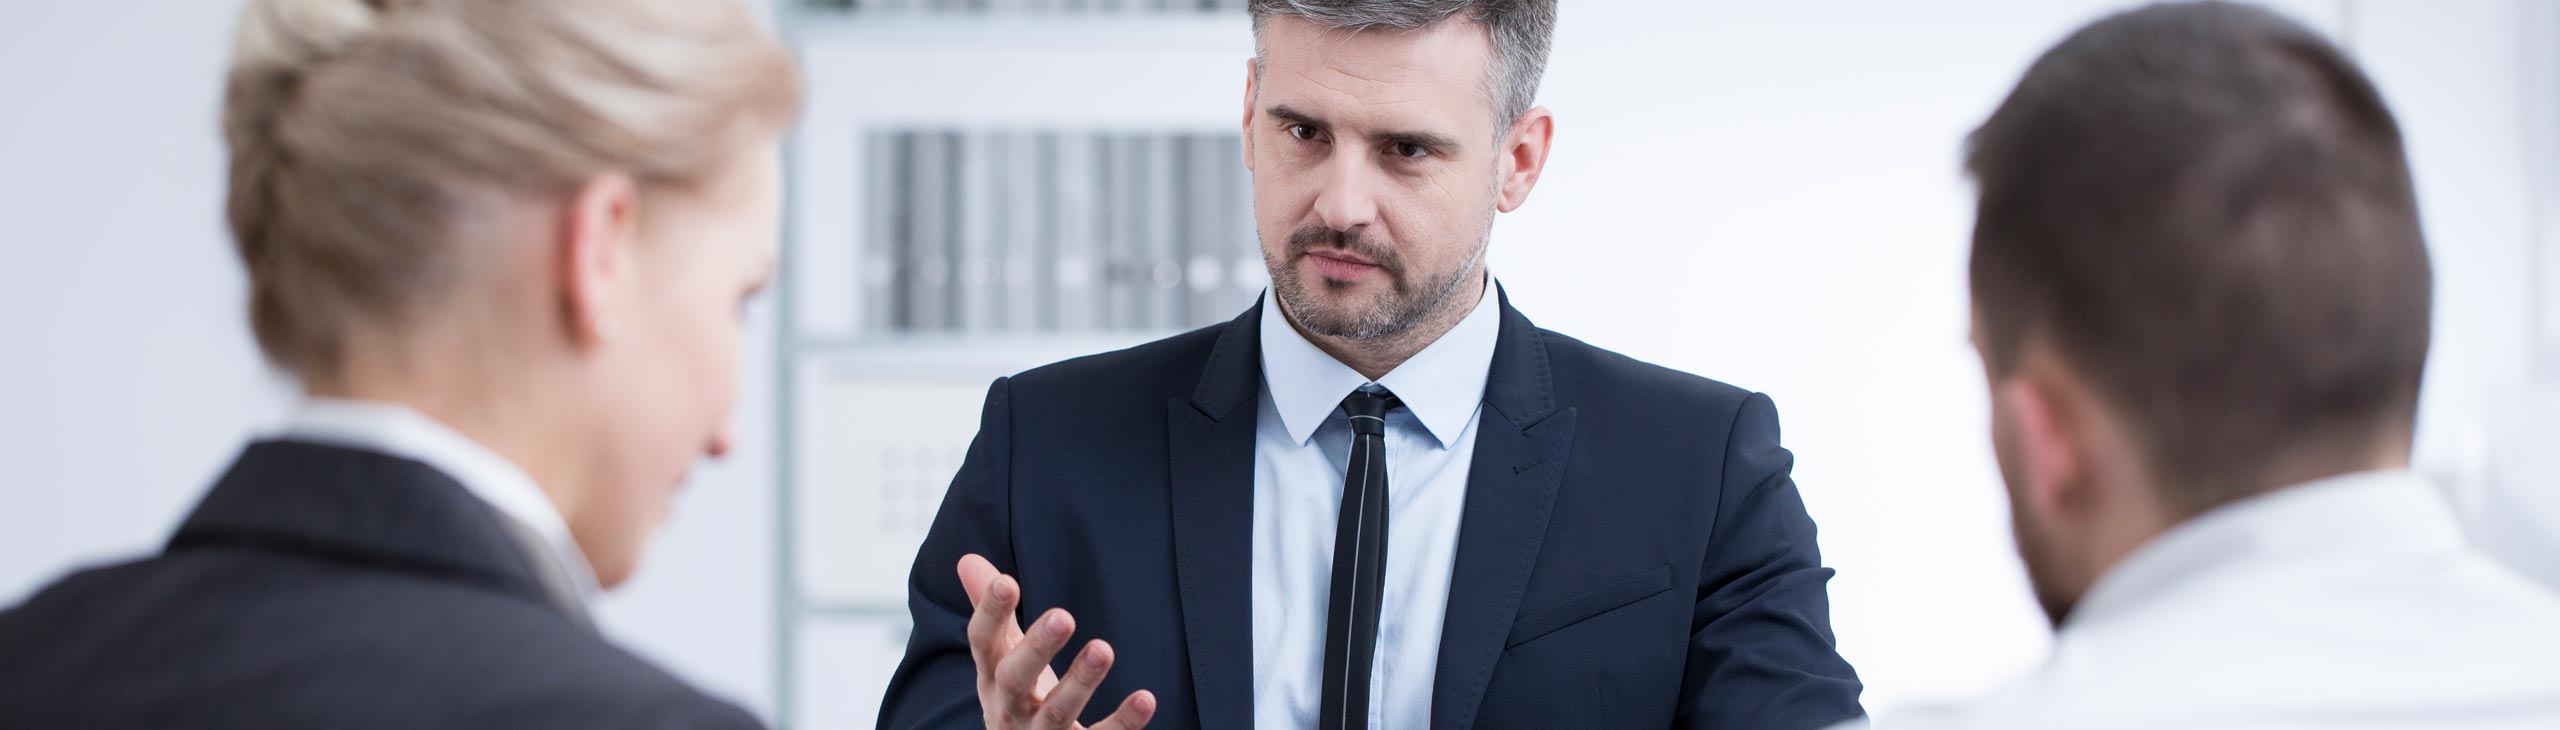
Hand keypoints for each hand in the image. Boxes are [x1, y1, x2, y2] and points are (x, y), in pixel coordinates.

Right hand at [959, 554, 1157, 729]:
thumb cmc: (1016, 703)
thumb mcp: (1000, 661)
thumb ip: (993, 614)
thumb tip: (969, 559)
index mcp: (992, 679)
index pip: (982, 643)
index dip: (990, 613)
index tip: (1006, 581)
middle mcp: (1010, 710)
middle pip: (1016, 680)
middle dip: (1037, 649)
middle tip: (1063, 617)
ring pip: (1057, 713)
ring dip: (1080, 683)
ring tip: (1102, 649)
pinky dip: (1123, 722)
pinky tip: (1145, 698)